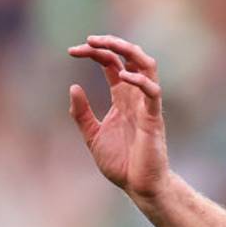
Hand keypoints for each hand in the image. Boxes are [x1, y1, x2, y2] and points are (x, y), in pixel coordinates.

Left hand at [68, 35, 170, 203]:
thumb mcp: (92, 136)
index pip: (110, 63)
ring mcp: (146, 105)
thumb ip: (81, 114)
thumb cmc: (121, 163)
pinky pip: (152, 92)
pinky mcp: (153, 117)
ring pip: (147, 65)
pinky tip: (123, 76)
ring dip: (129, 51)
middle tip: (89, 40)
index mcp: (121, 98)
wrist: (139, 186)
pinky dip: (140, 80)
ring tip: (109, 45)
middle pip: (129, 57)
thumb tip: (73, 87)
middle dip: (111, 43)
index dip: (93, 53)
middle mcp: (135, 96)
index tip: (72, 51)